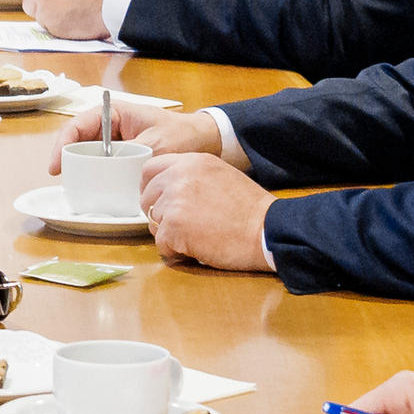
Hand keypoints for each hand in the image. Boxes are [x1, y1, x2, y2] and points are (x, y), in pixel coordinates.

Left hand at [21, 0, 118, 40]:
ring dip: (52, 18)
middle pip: (29, 2)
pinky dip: (61, 29)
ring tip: (74, 14)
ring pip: (40, 18)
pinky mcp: (51, 25)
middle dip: (41, 6)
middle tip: (61, 7)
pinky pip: (51, 30)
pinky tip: (77, 22)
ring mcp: (43, 6)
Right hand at [49, 109, 222, 172]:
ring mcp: (117, 145)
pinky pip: (104, 168)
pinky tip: (98, 192)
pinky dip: (99, 179)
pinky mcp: (125, 160)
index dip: (62, 145)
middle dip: (70, 161)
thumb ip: (132, 154)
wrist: (207, 142)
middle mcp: (111, 129)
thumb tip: (110, 170)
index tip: (56, 167)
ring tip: (79, 189)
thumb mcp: (157, 144)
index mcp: (115, 115)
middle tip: (65, 181)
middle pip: (79, 143)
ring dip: (84, 172)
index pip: (77, 126)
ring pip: (90, 158)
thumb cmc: (183, 135)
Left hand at [140, 146, 273, 269]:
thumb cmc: (250, 209)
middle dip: (159, 213)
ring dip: (169, 233)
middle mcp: (178, 177)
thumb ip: (192, 177)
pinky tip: (197, 247)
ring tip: (196, 236)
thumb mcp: (220, 175)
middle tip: (182, 225)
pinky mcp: (173, 227)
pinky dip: (175, 251)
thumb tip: (168, 190)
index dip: (151, 188)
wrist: (267, 230)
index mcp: (191, 161)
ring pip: (152, 222)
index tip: (159, 201)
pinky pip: (161, 244)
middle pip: (147, 197)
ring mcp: (173, 201)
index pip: (150, 169)